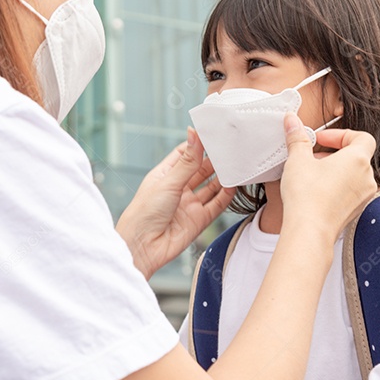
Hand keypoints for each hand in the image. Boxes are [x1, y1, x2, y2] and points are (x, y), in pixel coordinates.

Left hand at [115, 128, 235, 279]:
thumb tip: (194, 132)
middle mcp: (178, 188)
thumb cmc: (144, 212)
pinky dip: (226, 196)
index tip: (213, 133)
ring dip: (223, 177)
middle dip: (215, 160)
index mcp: (165, 175)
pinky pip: (217, 205)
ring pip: (211, 187)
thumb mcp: (168, 182)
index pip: (185, 154)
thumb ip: (187, 161)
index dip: (199, 144)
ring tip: (236, 164)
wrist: (142, 247)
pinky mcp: (198, 220)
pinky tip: (234, 185)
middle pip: (201, 170)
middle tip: (230, 148)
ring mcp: (189, 204)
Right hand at [279, 112, 376, 240]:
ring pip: (353, 174)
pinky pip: (350, 191)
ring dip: (335, 169)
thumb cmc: (307, 196)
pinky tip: (315, 191)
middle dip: (333, 152)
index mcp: (358, 160)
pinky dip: (337, 186)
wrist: (309, 231)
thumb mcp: (298, 160)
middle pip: (356, 155)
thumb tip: (292, 120)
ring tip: (311, 173)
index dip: (341, 134)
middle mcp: (367, 177)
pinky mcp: (356, 210)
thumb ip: (297, 138)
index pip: (362, 136)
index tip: (320, 139)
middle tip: (311, 155)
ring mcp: (363, 196)